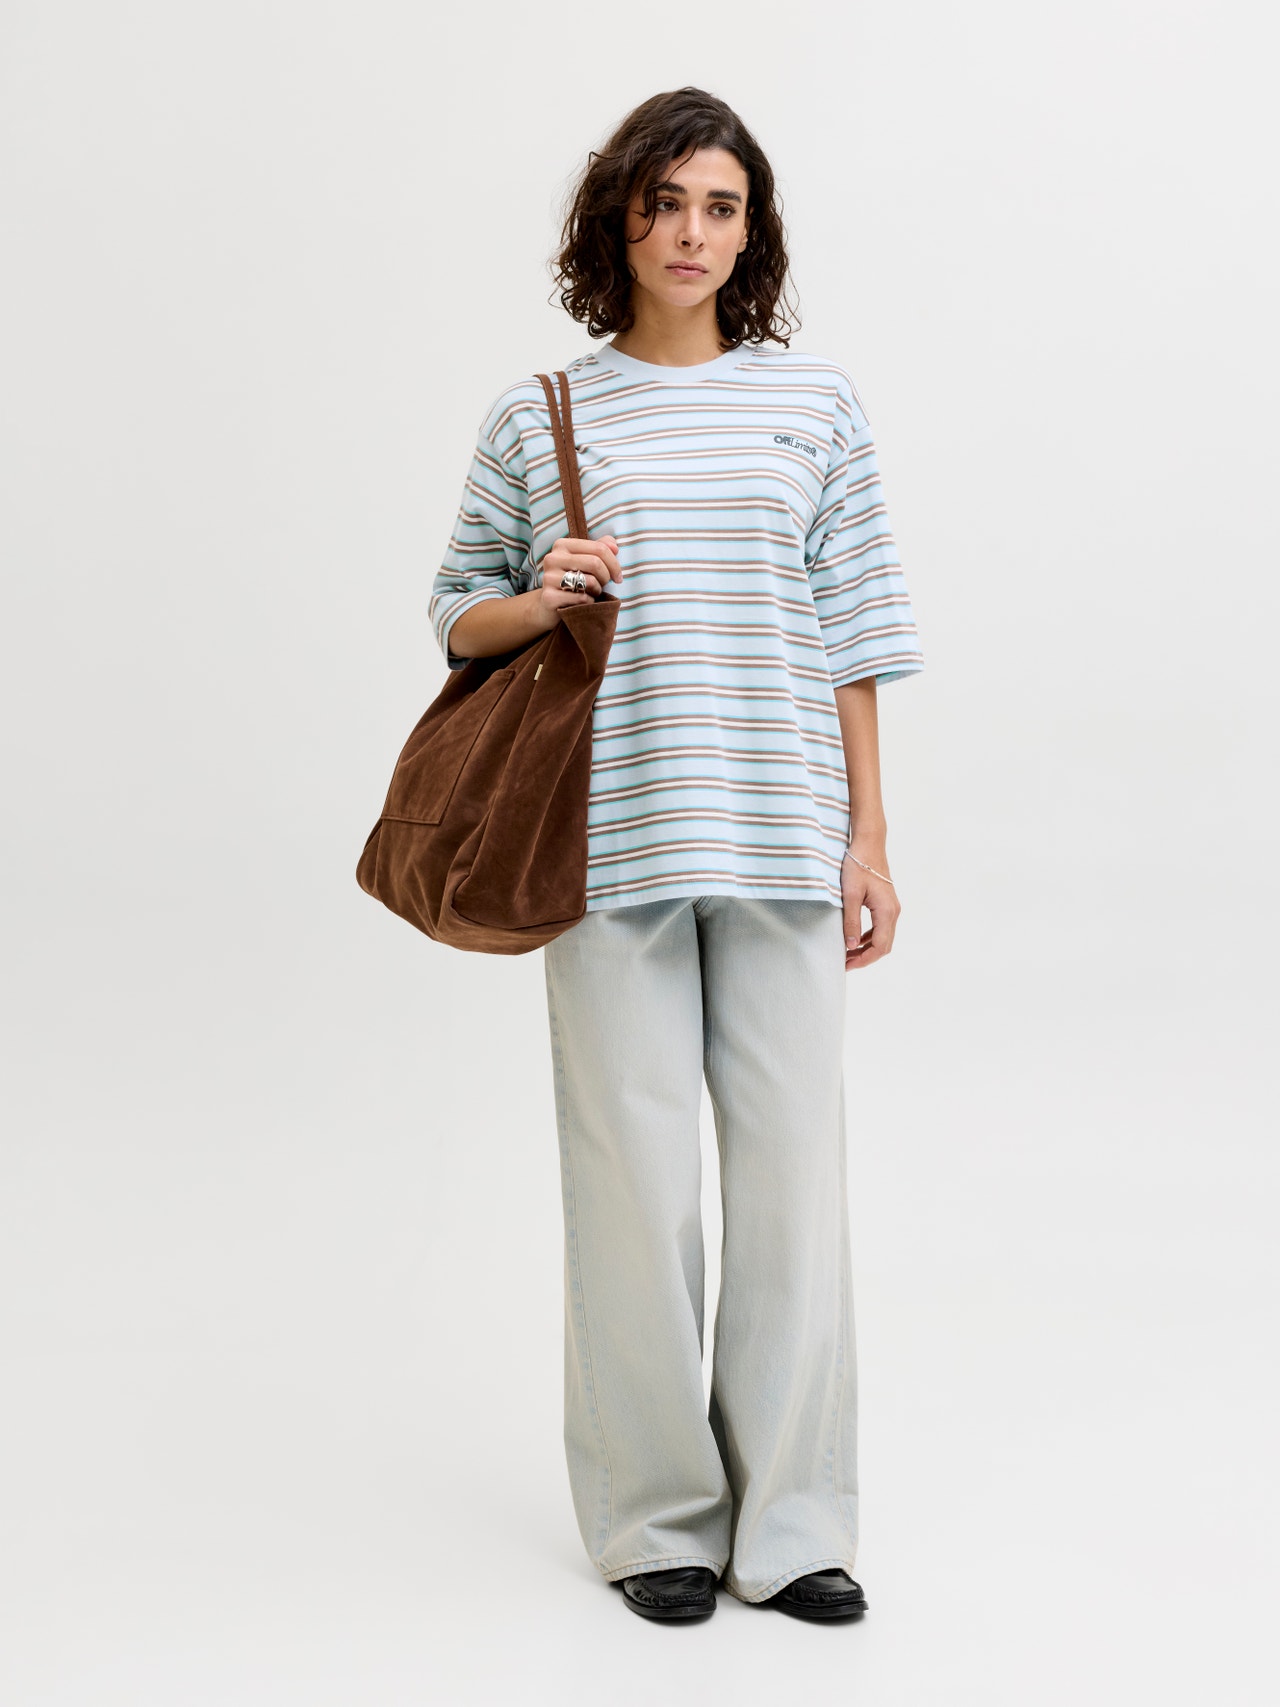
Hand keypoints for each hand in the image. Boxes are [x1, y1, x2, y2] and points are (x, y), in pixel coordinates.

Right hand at [535, 534, 622, 616]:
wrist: (548, 606)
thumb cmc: (572, 581)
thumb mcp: (585, 561)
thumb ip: (600, 548)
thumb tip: (614, 546)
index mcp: (562, 545)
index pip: (599, 548)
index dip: (614, 563)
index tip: (618, 576)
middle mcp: (553, 558)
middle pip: (595, 563)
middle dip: (606, 577)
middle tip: (605, 585)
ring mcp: (549, 577)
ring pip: (589, 581)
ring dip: (597, 590)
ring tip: (592, 593)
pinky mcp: (549, 597)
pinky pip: (581, 598)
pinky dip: (589, 602)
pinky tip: (583, 603)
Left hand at [842, 838, 899, 969]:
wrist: (868, 844)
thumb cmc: (858, 865)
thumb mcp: (850, 895)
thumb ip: (851, 922)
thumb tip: (850, 946)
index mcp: (886, 911)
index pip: (879, 946)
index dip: (864, 960)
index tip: (846, 965)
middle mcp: (893, 911)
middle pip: (883, 945)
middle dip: (865, 957)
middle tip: (844, 963)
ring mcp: (891, 907)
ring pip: (883, 937)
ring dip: (866, 948)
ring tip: (847, 954)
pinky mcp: (886, 903)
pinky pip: (880, 927)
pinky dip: (868, 937)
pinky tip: (854, 940)